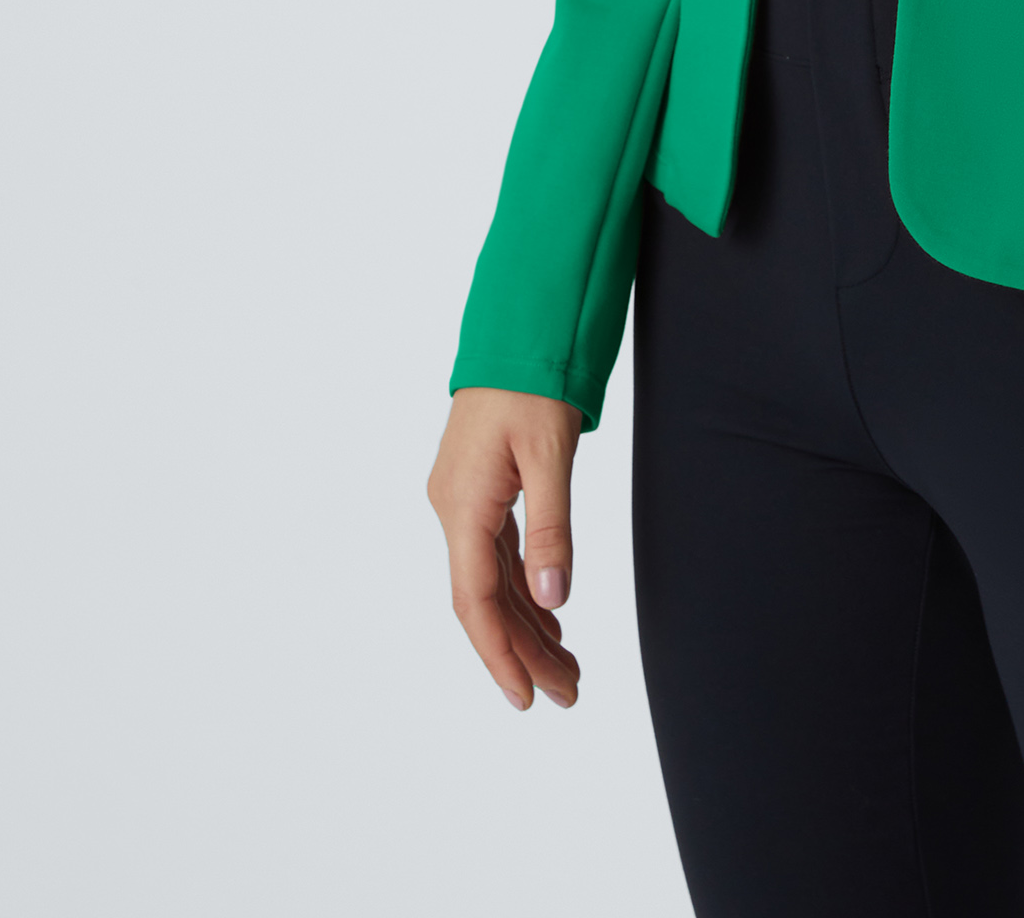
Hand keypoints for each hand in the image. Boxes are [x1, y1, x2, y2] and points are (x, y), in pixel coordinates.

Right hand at [426, 386, 584, 710]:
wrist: (517, 326)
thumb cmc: (532, 380)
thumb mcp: (550, 452)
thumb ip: (552, 525)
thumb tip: (554, 598)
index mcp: (463, 505)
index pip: (476, 601)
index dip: (500, 655)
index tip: (527, 697)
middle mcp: (454, 508)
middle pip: (486, 600)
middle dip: (525, 651)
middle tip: (569, 693)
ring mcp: (463, 499)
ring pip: (492, 579)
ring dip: (527, 624)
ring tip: (566, 667)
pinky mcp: (479, 487)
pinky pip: (497, 554)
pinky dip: (523, 586)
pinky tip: (548, 613)